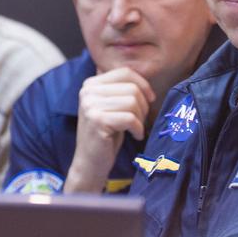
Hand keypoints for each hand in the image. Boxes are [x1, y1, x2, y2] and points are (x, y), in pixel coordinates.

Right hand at [64, 67, 153, 193]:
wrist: (90, 163)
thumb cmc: (106, 135)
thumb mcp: (112, 107)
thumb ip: (121, 90)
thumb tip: (146, 80)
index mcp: (90, 84)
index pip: (125, 73)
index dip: (143, 85)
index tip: (150, 100)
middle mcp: (87, 91)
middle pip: (131, 88)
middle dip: (143, 106)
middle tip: (139, 121)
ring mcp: (90, 105)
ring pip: (132, 102)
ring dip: (140, 118)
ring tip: (135, 129)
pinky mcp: (97, 120)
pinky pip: (130, 118)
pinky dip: (138, 128)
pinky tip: (135, 136)